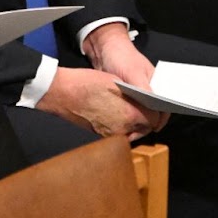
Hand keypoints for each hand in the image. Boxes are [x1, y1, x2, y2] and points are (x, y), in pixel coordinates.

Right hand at [36, 67, 160, 139]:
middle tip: (145, 106)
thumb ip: (136, 95)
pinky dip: (122, 125)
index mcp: (129, 115)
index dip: (157, 111)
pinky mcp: (100, 135)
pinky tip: (117, 113)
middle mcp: (121, 129)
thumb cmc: (87, 83)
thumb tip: (148, 101)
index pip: (154, 119)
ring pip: (131, 132)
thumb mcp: (116, 83)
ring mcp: (110, 134)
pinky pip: (119, 132)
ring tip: (131, 109)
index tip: (155, 105)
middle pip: (144, 128)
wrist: (61, 93)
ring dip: (135, 123)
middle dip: (147, 118)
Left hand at [81, 25, 168, 132]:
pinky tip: (121, 125)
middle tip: (138, 133)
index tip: (155, 128)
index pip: (165, 104)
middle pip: (153, 112)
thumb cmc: (122, 57)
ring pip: (140, 113)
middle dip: (148, 123)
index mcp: (157, 83)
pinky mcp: (125, 98)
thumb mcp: (134, 73)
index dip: (162, 117)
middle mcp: (149, 91)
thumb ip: (144, 89)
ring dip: (136, 123)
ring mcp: (137, 95)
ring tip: (129, 132)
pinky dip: (126, 118)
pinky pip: (128, 111)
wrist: (104, 50)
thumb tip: (154, 108)